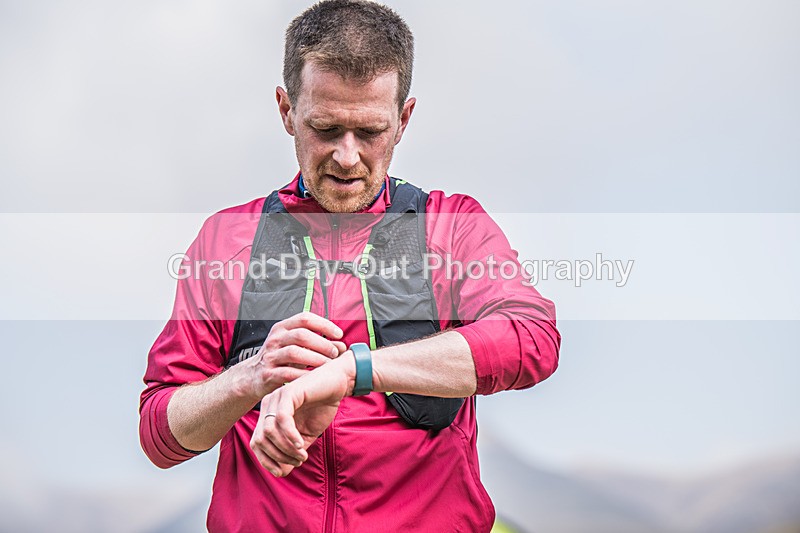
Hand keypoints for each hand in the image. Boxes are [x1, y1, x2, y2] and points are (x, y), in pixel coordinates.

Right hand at [235, 312, 346, 400]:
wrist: (252, 377)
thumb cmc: (281, 359)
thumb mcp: (297, 347)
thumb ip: (319, 344)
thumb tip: (342, 346)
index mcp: (283, 327)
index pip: (305, 318)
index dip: (324, 324)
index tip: (339, 334)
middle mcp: (275, 338)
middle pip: (301, 335)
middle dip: (322, 343)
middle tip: (335, 353)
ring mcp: (270, 356)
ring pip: (294, 353)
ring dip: (315, 359)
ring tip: (327, 365)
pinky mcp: (267, 373)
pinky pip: (287, 373)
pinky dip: (303, 375)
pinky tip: (314, 378)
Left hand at [250, 352, 354, 476]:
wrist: (338, 383)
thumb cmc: (322, 407)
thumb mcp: (305, 435)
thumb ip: (292, 451)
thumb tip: (281, 472)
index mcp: (268, 414)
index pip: (256, 444)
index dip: (267, 461)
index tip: (284, 471)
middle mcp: (268, 405)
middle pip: (259, 440)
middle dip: (278, 457)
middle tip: (298, 461)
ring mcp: (276, 398)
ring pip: (268, 432)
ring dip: (285, 449)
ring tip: (301, 454)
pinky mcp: (288, 393)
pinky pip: (282, 419)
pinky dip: (290, 436)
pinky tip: (301, 444)